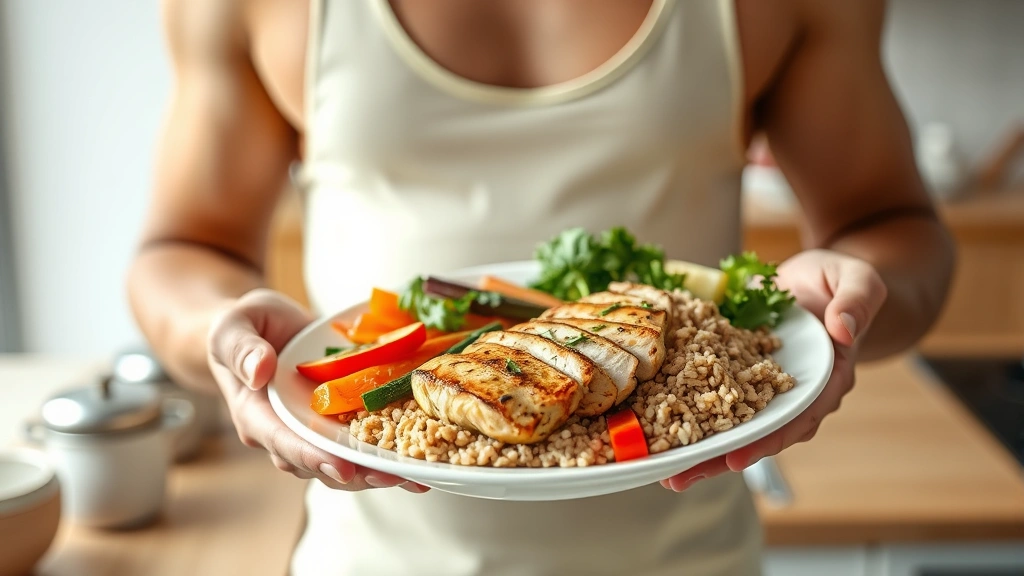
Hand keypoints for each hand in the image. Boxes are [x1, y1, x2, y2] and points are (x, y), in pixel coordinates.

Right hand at [207, 288, 428, 492]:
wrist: (258, 329)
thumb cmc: (243, 328)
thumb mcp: (233, 329)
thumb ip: (242, 349)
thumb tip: (259, 371)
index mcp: (257, 416)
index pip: (284, 443)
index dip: (313, 458)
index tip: (342, 468)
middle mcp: (286, 432)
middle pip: (321, 462)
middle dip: (359, 473)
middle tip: (394, 476)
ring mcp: (312, 430)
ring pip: (345, 459)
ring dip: (379, 469)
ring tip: (416, 474)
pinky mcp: (335, 421)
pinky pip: (361, 439)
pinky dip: (388, 447)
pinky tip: (420, 452)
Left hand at [660, 249, 886, 491]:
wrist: (815, 280)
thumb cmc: (841, 281)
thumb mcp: (857, 282)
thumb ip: (855, 303)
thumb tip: (843, 329)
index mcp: (828, 379)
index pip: (799, 417)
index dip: (768, 439)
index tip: (738, 458)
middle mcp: (794, 393)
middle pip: (759, 433)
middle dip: (720, 457)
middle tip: (682, 476)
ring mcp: (764, 387)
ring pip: (733, 424)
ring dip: (700, 448)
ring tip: (664, 470)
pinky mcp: (740, 374)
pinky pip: (715, 395)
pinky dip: (689, 410)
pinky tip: (658, 426)